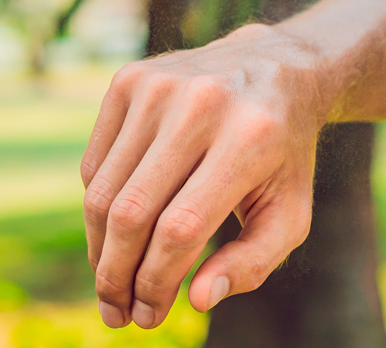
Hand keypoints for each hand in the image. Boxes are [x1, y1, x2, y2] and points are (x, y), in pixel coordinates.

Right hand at [80, 24, 325, 328]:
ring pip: (104, 192)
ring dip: (100, 251)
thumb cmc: (283, 156)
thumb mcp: (290, 212)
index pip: (181, 228)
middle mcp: (202, 105)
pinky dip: (100, 208)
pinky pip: (96, 165)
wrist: (274, 68)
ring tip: (112, 284)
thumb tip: (198, 300)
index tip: (149, 317)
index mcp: (250, 138)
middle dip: (117, 276)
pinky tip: (119, 232)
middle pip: (133, 213)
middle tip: (118, 313)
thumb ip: (253, 262)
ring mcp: (160, 86)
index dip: (156, 282)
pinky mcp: (129, 80)